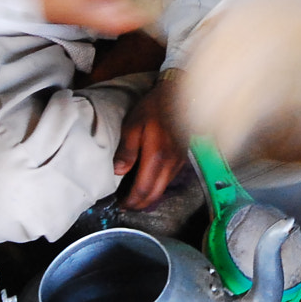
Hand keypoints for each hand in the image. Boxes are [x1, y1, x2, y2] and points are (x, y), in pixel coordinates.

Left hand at [114, 76, 185, 209]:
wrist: (177, 96)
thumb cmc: (152, 109)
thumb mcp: (133, 125)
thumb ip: (127, 150)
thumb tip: (118, 172)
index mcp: (157, 157)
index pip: (144, 189)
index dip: (131, 200)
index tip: (120, 204)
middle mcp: (170, 164)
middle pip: (155, 194)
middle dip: (139, 204)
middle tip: (125, 205)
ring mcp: (178, 162)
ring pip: (163, 189)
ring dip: (148, 197)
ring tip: (133, 197)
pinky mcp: (181, 159)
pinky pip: (168, 180)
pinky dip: (157, 188)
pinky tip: (147, 184)